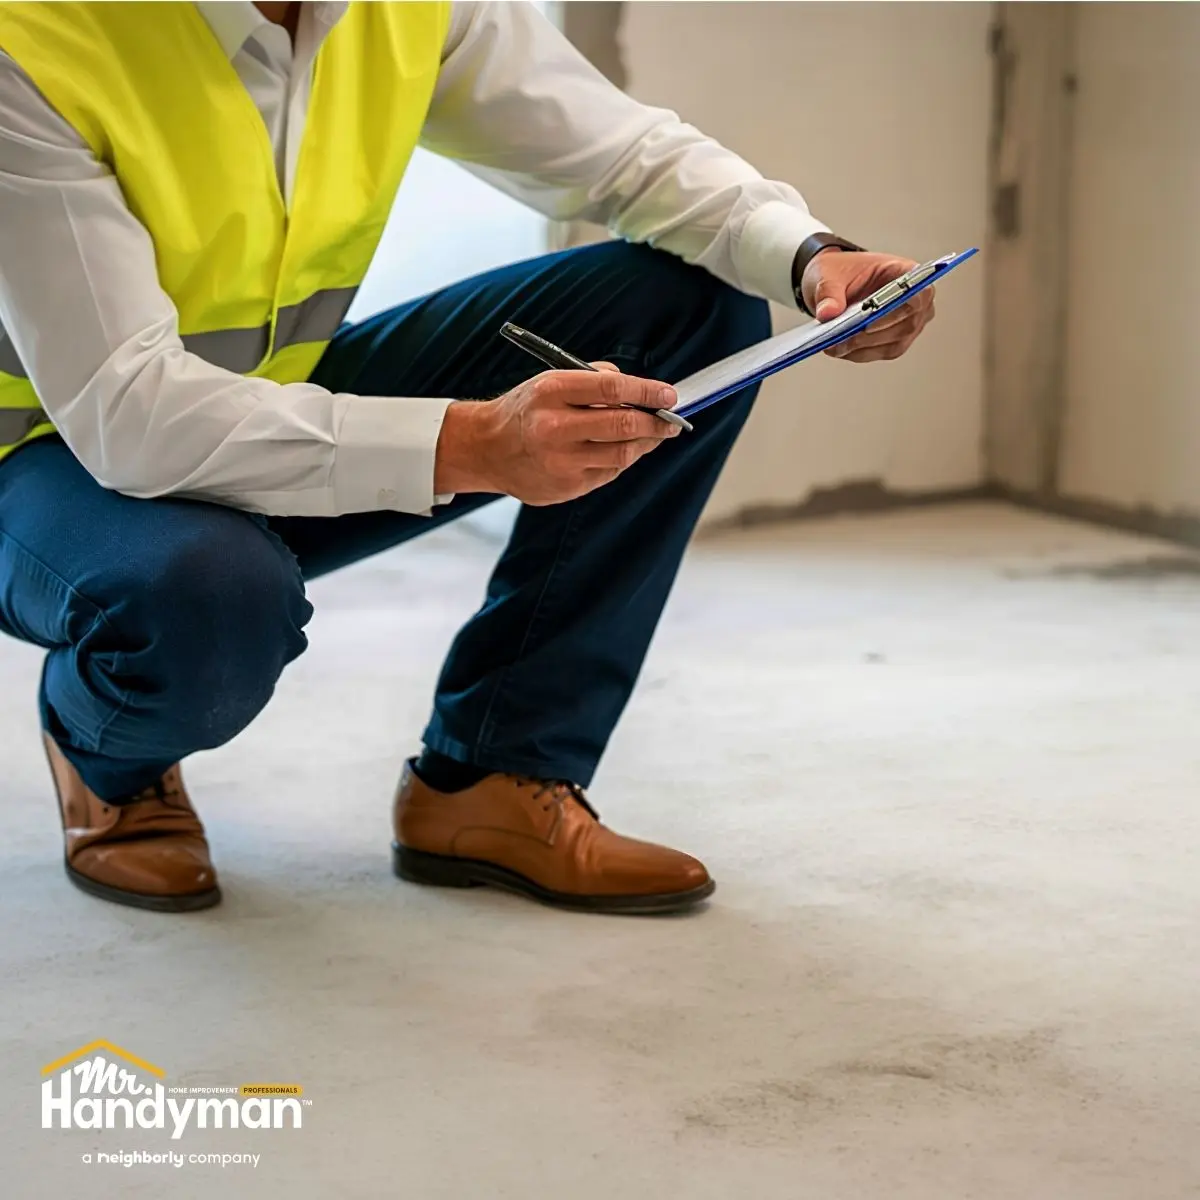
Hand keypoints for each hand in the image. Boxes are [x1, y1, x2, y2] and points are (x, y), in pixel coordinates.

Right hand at [434, 363, 679, 503]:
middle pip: (623, 425)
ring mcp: (560, 461)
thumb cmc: (525, 410)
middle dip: (656, 423)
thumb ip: (593, 379)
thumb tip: (639, 390)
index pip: (612, 388)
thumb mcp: (550, 382)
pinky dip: (622, 460)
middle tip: (671, 421)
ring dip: (645, 444)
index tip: (669, 394)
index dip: (647, 391)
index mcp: (551, 392)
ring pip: (622, 455)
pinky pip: (608, 473)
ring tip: (653, 435)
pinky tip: (624, 450)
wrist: (485, 449)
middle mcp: (554, 427)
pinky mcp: (566, 487)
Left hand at [800, 249, 935, 362]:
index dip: (904, 305)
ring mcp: (908, 324)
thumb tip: (827, 313)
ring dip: (862, 347)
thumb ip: (828, 292)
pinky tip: (838, 349)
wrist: (833, 285)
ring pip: (893, 345)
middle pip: (906, 325)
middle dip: (872, 334)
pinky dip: (857, 353)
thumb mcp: (828, 275)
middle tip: (843, 337)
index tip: (875, 315)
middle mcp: (915, 301)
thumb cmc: (840, 272)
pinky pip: (879, 353)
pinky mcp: (894, 342)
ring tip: (834, 345)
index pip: (920, 291)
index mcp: (906, 273)